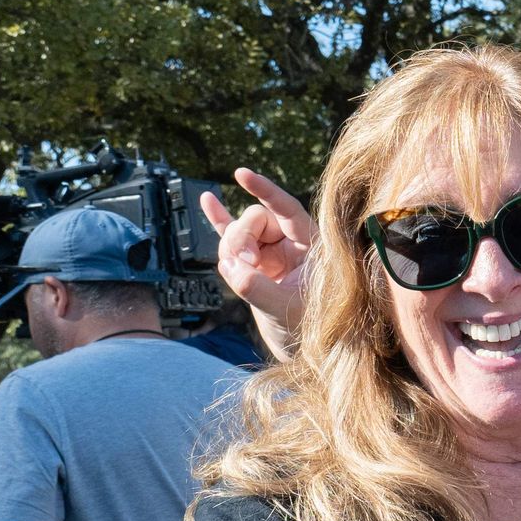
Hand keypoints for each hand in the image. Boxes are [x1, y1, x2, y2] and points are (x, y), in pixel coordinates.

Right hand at [199, 168, 314, 336]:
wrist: (300, 345)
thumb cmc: (307, 327)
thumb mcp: (285, 309)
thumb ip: (259, 289)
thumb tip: (233, 268)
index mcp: (313, 245)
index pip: (288, 208)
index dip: (266, 191)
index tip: (241, 174)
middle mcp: (293, 243)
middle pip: (257, 219)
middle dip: (242, 238)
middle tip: (242, 265)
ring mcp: (272, 250)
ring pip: (240, 231)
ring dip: (230, 247)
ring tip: (236, 272)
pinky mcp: (254, 261)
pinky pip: (233, 235)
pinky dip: (220, 221)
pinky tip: (207, 200)